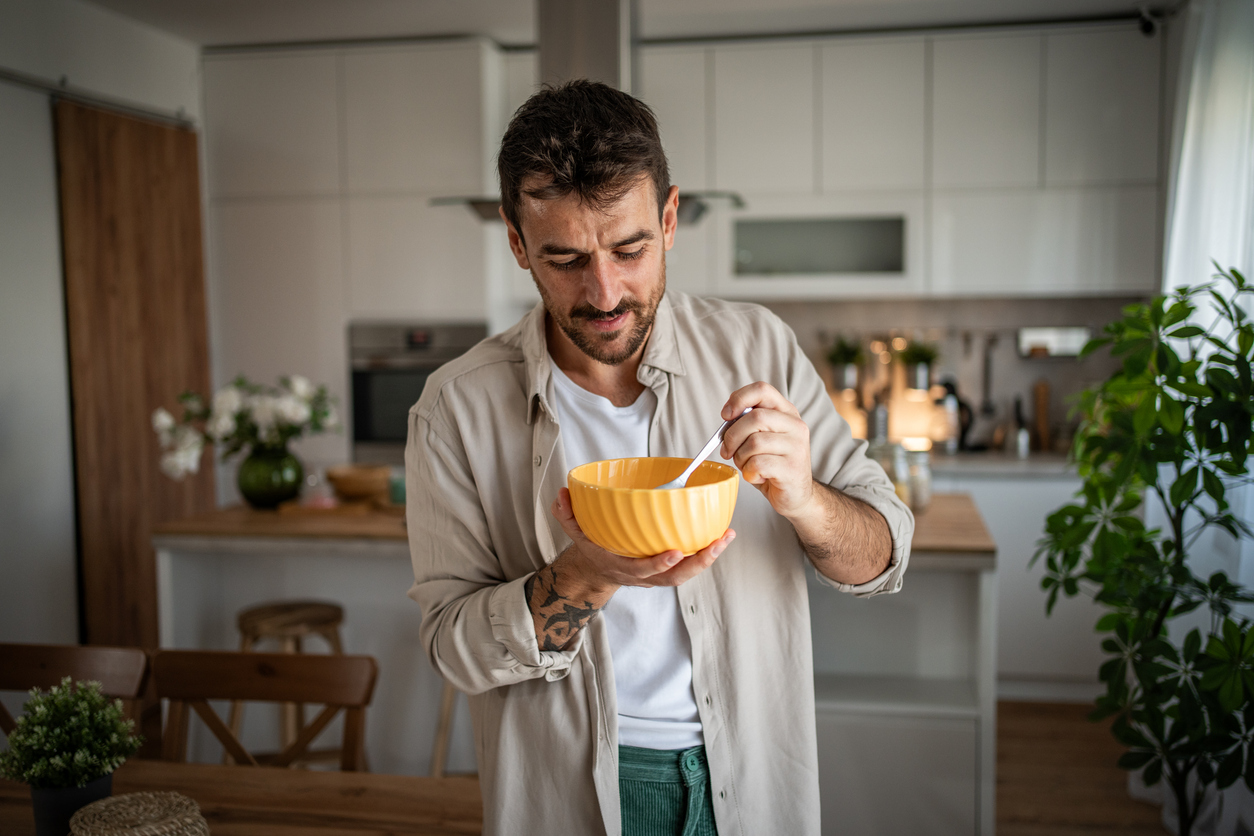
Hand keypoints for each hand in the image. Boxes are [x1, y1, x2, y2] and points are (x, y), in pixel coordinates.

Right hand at [550, 488, 734, 591]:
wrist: (597, 572)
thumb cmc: (592, 547)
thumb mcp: (574, 531)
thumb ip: (567, 513)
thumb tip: (563, 493)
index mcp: (621, 567)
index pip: (642, 570)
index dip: (658, 564)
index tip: (675, 552)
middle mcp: (643, 576)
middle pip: (674, 576)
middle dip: (698, 563)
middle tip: (717, 544)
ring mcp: (658, 574)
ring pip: (687, 573)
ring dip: (709, 557)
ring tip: (727, 537)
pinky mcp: (668, 568)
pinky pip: (690, 565)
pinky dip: (707, 552)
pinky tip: (721, 536)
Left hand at [719, 382, 815, 519]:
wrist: (796, 495)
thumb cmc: (772, 465)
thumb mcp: (761, 438)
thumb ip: (748, 424)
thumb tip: (727, 417)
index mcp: (787, 412)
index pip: (762, 390)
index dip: (739, 399)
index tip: (726, 415)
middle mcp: (796, 425)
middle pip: (754, 418)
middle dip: (732, 436)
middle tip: (727, 451)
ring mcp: (797, 447)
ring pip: (754, 442)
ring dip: (740, 458)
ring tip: (747, 465)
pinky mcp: (792, 468)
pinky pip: (757, 464)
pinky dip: (749, 472)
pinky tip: (757, 476)